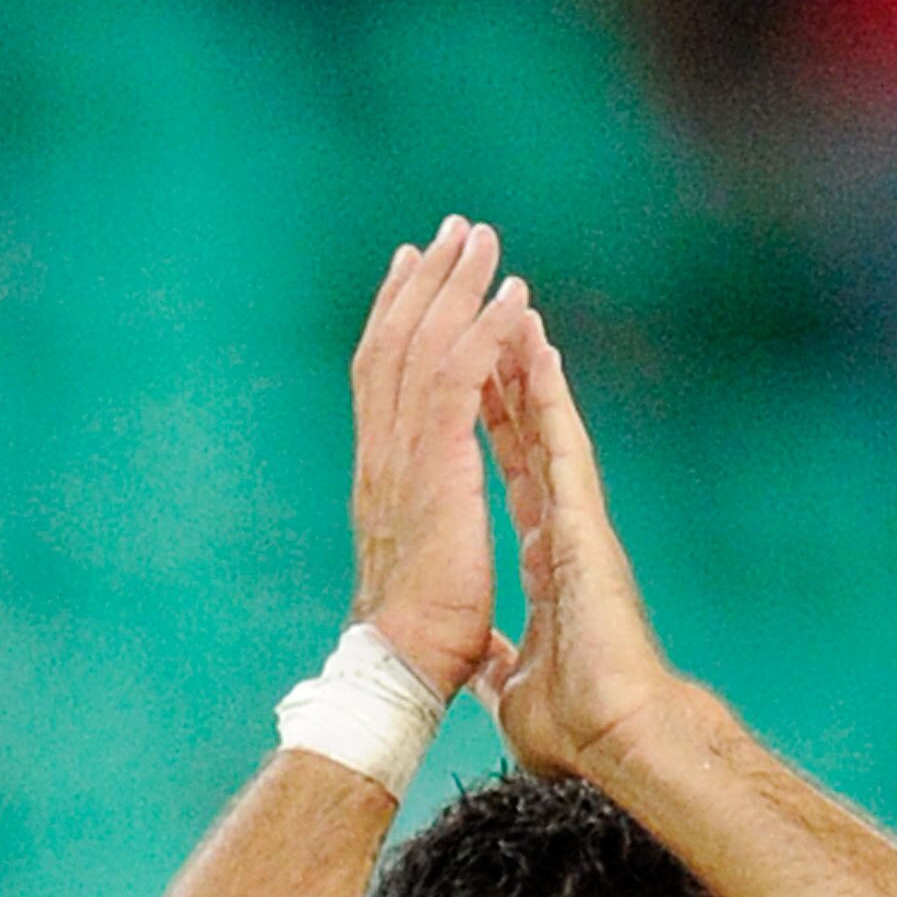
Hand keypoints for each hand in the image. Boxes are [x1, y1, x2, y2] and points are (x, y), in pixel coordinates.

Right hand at [348, 218, 528, 703]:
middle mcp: (384, 456)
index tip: (413, 273)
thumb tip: (427, 563)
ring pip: (426, 345)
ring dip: (458, 288)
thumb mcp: (416, 580)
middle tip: (453, 231)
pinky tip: (514, 299)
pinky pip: (461, 378)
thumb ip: (423, 549)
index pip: (383, 381)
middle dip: (426, 282)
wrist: (403, 666)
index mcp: (382, 479)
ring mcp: (405, 458)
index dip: (397, 321)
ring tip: (485, 239)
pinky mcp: (439, 467)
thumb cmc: (415, 645)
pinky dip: (487, 332)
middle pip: (397, 343)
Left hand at [478, 308, 674, 779]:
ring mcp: (579, 524)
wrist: (617, 739)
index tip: (478, 387)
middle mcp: (566, 533)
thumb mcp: (517, 689)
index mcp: (550, 566)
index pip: (514, 480)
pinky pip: (562, 445)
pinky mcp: (586, 525)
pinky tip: (536, 348)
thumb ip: (505, 667)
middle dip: (507, 381)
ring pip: (548, 430)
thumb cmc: (581, 726)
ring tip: (513, 307)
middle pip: (528, 440)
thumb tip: (485, 671)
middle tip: (490, 320)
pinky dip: (548, 397)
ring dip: (528, 369)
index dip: (497, 431)